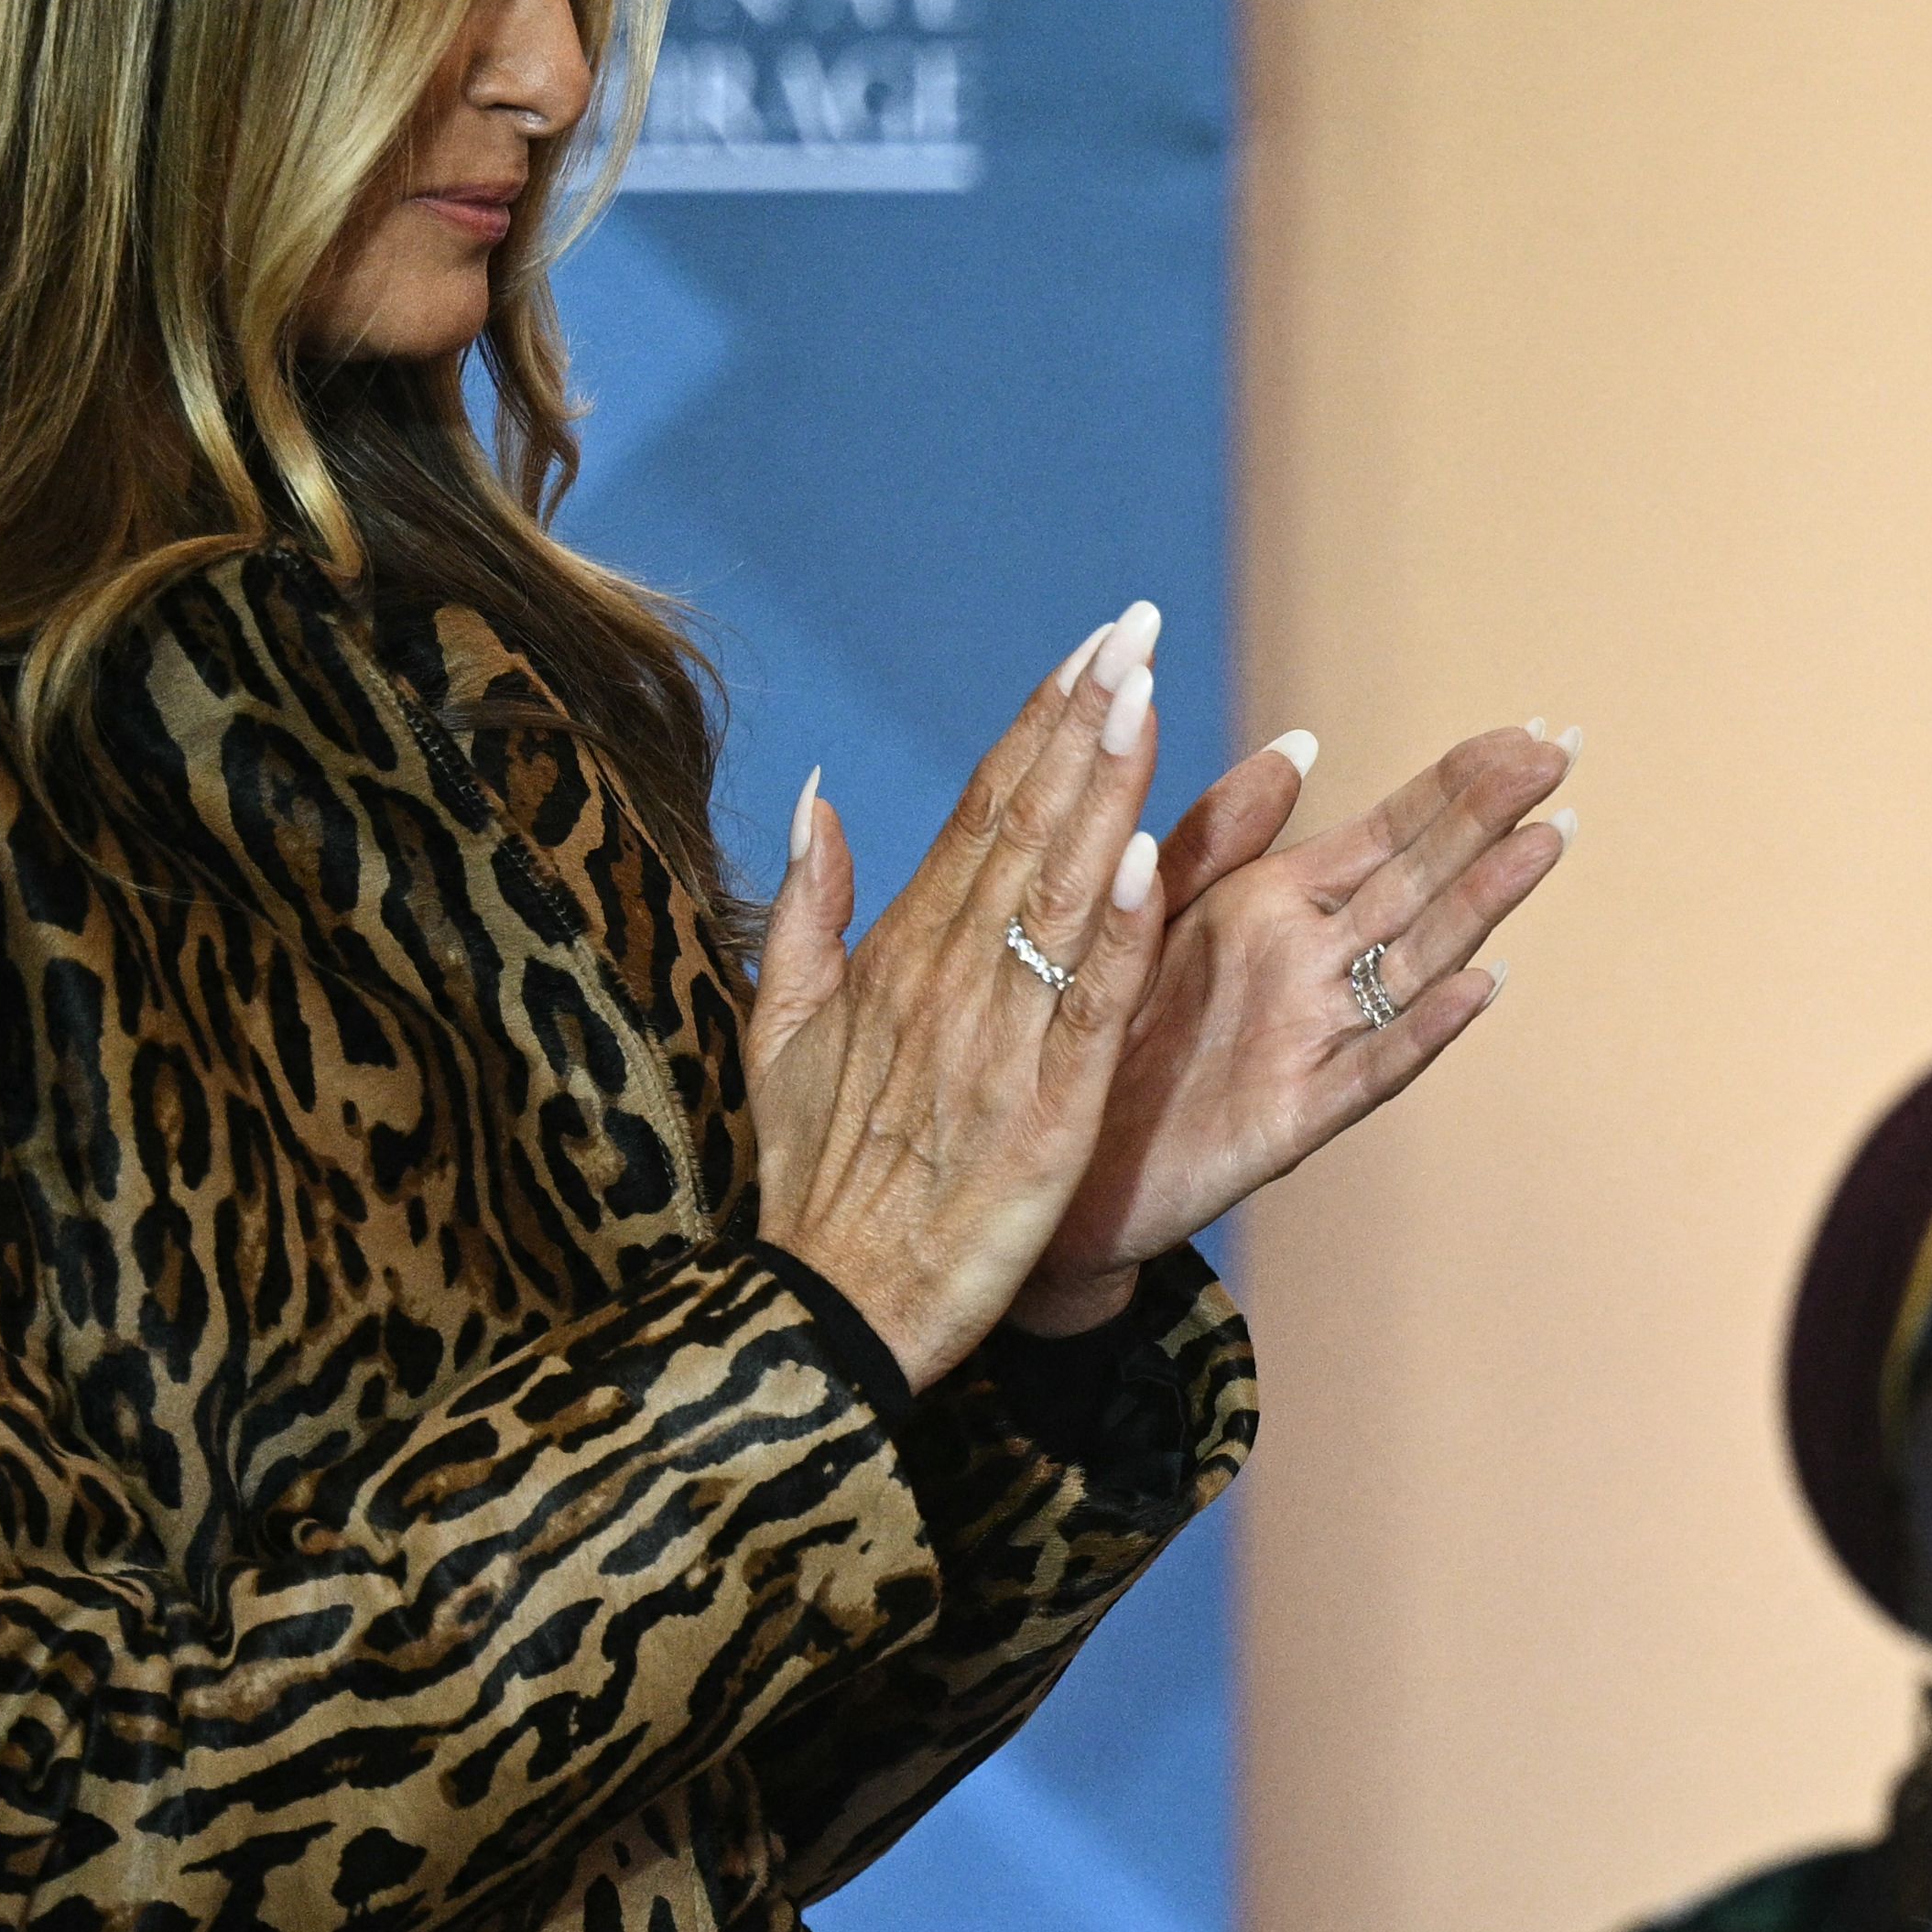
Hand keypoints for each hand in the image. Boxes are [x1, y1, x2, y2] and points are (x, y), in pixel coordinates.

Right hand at [745, 606, 1175, 1381]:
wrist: (827, 1304)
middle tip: (1132, 627)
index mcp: (902, 952)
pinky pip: (1087, 1009)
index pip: (983, 810)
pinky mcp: (1041, 1111)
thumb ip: (809, 909)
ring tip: (1142, 698)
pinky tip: (1147, 861)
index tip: (1092, 647)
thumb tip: (814, 797)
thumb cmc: (815, 1173)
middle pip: (1025, 826)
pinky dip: (1116, 935)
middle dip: (1082, 722)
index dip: (1043, 724)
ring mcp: (995, 1040)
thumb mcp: (783, 1028)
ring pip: (1061, 893)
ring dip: (1104, 792)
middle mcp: (947, 976)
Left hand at [1008, 714, 1577, 1329]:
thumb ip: (1224, 833)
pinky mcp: (1295, 1115)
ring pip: (1416, 961)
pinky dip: (1423, 1032)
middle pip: (1419, 881)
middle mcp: (1314, 967)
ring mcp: (1315, 1039)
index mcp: (1278, 906)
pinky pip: (1369, 1069)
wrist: (1063, 1159)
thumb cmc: (1108, 1029)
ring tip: (1547, 842)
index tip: (1527, 730)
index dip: (1457, 783)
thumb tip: (1300, 744)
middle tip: (1562, 752)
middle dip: (1489, 819)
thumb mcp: (1156, 908)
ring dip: (1483, 904)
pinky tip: (1480, 987)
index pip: (1389, 831)